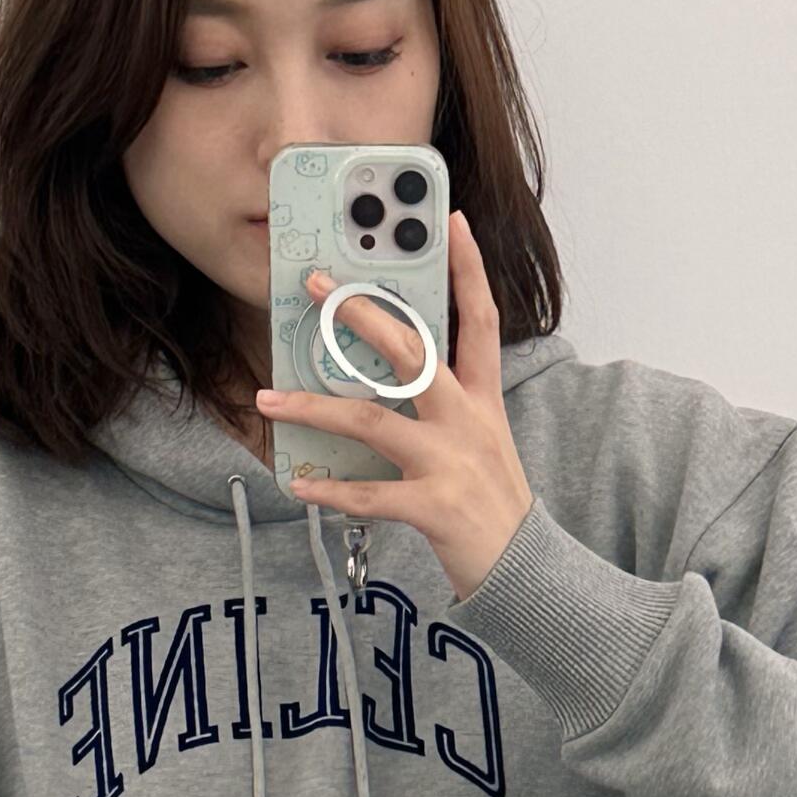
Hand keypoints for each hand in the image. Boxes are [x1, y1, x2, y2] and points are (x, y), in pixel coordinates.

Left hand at [255, 210, 532, 601]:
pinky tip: (299, 483)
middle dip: (360, 313)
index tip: (450, 223)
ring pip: (370, 419)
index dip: (468, 269)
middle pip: (412, 352)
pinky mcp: (435, 508)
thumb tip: (388, 385)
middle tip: (319, 285)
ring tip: (268, 401)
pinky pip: (368, 495)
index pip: (481, 321)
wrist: (528, 573)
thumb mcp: (483, 445)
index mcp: (484, 401)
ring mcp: (451, 464)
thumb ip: (446, 409)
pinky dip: (328, 491)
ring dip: (312, 408)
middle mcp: (468, 422)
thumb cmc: (495, 508)